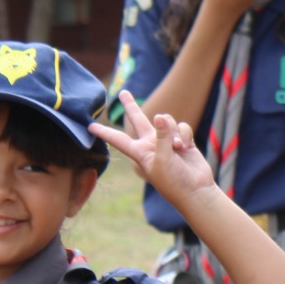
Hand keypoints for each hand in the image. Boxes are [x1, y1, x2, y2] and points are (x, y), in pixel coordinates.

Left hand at [92, 92, 213, 200]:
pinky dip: (184, 135)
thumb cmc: (174, 181)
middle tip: (123, 92)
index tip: (89, 127)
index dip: (104, 132)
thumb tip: (160, 116)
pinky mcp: (183, 141)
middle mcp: (151, 144)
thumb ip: (161, 136)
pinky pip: (182, 127)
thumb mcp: (163, 159)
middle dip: (131, 106)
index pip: (118, 139)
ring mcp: (167, 142)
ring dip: (173, 130)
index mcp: (140, 152)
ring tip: (178, 148)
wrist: (196, 190)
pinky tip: (186, 147)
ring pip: (166, 120)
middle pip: (138, 119)